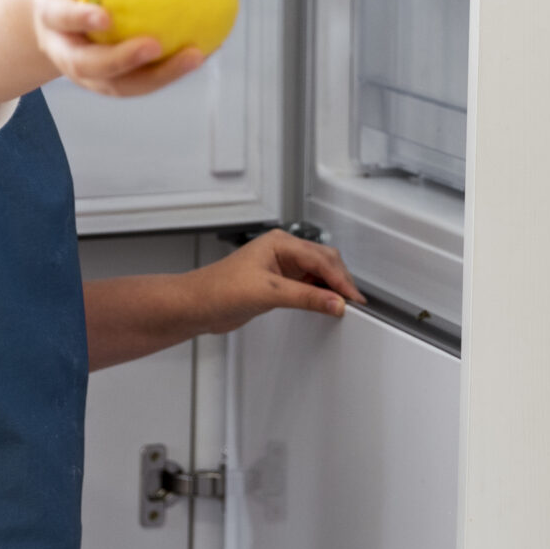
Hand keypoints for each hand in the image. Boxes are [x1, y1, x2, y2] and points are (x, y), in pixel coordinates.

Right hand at [31, 0, 208, 97]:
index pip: (60, 17)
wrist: (56, 11)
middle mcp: (63, 48)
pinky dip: (167, 74)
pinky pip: (137, 84)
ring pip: (116, 84)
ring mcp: (82, 73)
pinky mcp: (105, 84)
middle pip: (86, 64)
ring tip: (194, 56)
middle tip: (154, 46)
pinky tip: (199, 55)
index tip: (104, 17)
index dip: (79, 20)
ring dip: (155, 76)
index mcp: (50, 12)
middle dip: (119, 60)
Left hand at [186, 231, 365, 332]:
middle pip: (324, 262)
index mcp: (280, 243)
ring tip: (343, 304)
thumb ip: (304, 298)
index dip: (340, 280)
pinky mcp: (277, 285)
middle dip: (340, 281)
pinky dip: (319, 295)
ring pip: (317, 273)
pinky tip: (324, 304)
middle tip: (354, 302)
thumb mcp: (267, 293)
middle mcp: (282, 252)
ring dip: (331, 287)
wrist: (195, 305)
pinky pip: (307, 286)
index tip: (353, 298)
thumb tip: (333, 302)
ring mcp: (280, 268)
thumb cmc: (218, 289)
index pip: (321, 259)